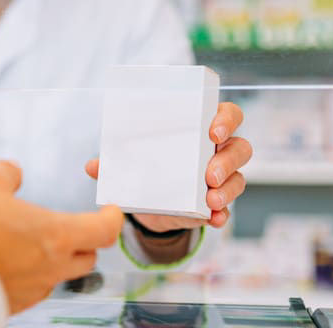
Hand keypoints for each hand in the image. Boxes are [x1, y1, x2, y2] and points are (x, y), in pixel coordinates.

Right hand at [0, 160, 123, 313]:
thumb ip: (5, 175)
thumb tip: (11, 170)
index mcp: (56, 235)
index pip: (104, 230)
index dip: (113, 219)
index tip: (111, 212)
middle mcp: (53, 266)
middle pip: (88, 257)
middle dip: (85, 242)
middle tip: (72, 228)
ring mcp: (35, 289)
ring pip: (60, 276)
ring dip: (54, 261)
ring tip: (30, 245)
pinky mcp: (16, 304)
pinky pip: (34, 289)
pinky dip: (29, 275)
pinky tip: (8, 263)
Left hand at [84, 101, 252, 232]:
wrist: (150, 203)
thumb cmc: (148, 165)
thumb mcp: (133, 160)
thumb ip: (115, 162)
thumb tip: (92, 165)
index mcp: (201, 129)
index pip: (227, 114)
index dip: (225, 119)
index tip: (212, 131)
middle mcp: (218, 151)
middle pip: (240, 147)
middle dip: (227, 160)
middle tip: (208, 174)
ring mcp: (222, 179)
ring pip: (239, 178)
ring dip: (227, 189)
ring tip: (211, 199)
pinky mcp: (217, 205)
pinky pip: (227, 209)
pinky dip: (222, 214)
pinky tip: (213, 218)